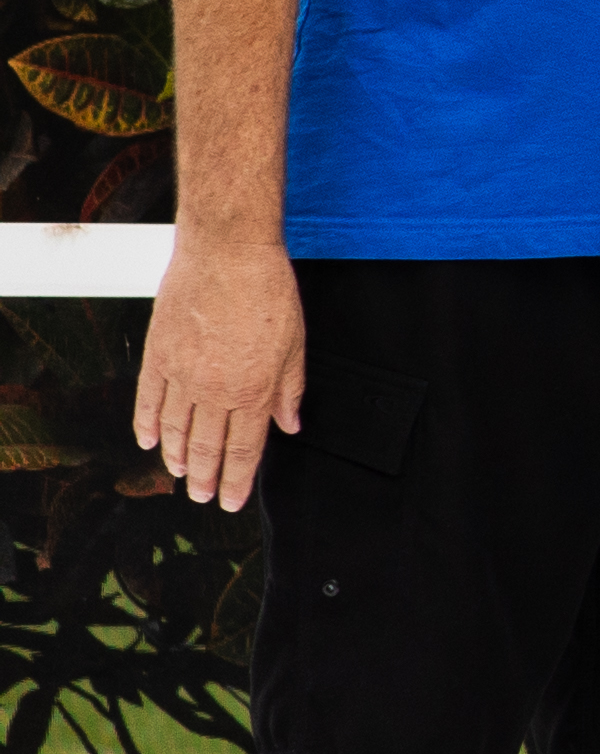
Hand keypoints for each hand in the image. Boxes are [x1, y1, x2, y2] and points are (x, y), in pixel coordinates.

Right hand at [130, 231, 302, 514]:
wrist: (226, 253)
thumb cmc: (268, 292)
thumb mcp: (296, 345)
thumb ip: (290, 390)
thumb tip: (289, 425)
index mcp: (253, 391)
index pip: (243, 450)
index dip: (236, 480)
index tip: (230, 501)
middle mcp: (214, 390)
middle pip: (207, 447)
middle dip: (205, 479)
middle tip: (203, 499)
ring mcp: (181, 374)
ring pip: (176, 429)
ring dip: (177, 457)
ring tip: (179, 476)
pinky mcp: (157, 354)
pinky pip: (149, 400)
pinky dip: (148, 424)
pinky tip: (150, 441)